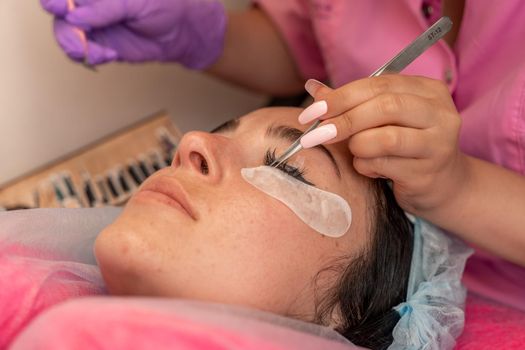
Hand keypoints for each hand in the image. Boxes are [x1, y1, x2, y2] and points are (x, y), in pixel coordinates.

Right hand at [40, 0, 226, 67]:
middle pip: (59, 13)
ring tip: (93, 52)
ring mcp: (93, 24)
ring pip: (66, 34)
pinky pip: (83, 53)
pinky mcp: (100, 45)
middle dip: (65, 28)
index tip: (58, 7)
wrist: (182, 31)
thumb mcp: (135, 2)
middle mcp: (89, 3)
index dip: (57, 0)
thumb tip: (75, 16)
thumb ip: (105, 7)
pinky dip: (91, 56)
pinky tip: (109, 55)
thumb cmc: (164, 5)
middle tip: (77, 40)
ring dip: (75, 45)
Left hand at [298, 76, 467, 213]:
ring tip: (356, 153)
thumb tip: (313, 87)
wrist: (442, 187)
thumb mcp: (381, 121)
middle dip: (344, 120)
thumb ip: (351, 103)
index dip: (341, 96)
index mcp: (428, 91)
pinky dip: (366, 167)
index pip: (378, 85)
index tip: (311, 112)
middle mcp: (440, 113)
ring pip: (385, 138)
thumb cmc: (404, 149)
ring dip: (357, 146)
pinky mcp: (429, 173)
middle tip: (317, 134)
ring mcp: (439, 144)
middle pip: (384, 107)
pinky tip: (370, 170)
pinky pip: (384, 166)